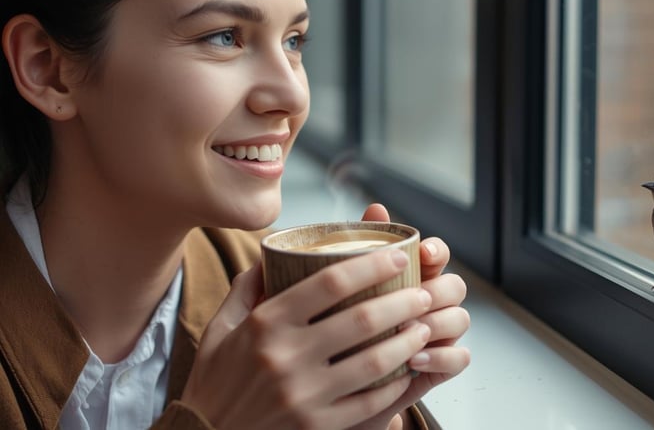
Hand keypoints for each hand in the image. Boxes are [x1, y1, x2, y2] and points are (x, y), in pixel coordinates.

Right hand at [180, 244, 433, 428]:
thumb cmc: (215, 381)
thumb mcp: (220, 328)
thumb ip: (246, 288)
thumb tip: (271, 254)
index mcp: (265, 324)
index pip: (329, 283)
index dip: (371, 265)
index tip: (397, 257)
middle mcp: (286, 357)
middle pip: (362, 319)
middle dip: (403, 302)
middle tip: (423, 292)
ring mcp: (304, 396)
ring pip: (374, 362)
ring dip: (407, 341)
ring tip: (425, 327)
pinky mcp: (317, 427)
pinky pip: (369, 403)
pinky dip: (395, 384)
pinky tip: (407, 369)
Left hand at [352, 205, 470, 429]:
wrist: (338, 385)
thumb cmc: (340, 332)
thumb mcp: (338, 292)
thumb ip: (353, 255)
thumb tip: (371, 210)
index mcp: (411, 276)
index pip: (437, 253)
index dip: (436, 250)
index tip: (423, 253)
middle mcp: (430, 301)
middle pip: (455, 285)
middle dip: (438, 290)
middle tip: (415, 298)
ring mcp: (439, 333)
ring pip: (461, 318)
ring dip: (438, 323)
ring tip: (410, 330)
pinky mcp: (441, 365)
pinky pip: (460, 357)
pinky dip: (441, 357)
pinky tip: (414, 359)